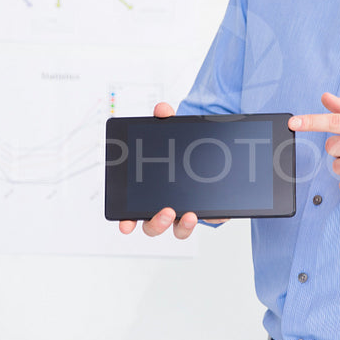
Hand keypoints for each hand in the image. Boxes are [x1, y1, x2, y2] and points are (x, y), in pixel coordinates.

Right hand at [117, 101, 208, 238]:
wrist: (212, 154)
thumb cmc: (183, 150)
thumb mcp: (174, 133)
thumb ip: (166, 120)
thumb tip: (162, 109)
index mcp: (150, 193)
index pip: (132, 213)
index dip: (126, 222)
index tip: (125, 225)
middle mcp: (166, 208)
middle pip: (154, 226)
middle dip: (157, 223)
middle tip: (166, 211)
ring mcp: (186, 212)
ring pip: (179, 230)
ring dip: (183, 226)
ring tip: (190, 214)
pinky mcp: (209, 211)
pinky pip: (209, 219)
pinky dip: (211, 216)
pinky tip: (214, 209)